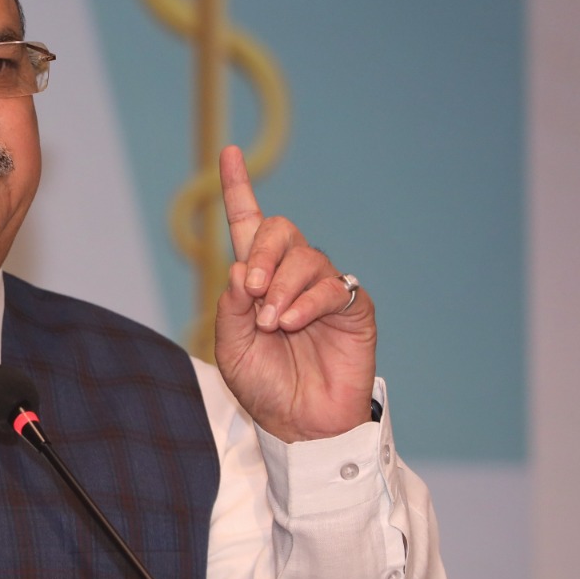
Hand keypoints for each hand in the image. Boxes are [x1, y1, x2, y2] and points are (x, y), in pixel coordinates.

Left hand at [213, 145, 376, 441]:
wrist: (300, 425)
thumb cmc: (265, 387)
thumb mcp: (232, 348)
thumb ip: (231, 308)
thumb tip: (240, 268)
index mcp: (256, 280)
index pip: (248, 226)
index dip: (238, 188)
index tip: (227, 153)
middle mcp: (290, 276)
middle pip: (278, 231)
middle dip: (262, 253)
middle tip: (252, 290)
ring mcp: (322, 290)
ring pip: (305, 258)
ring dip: (282, 287)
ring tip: (273, 323)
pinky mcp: (352, 308)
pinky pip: (332, 287)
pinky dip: (308, 302)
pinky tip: (293, 323)